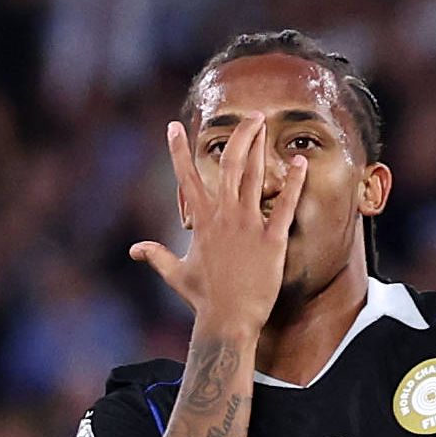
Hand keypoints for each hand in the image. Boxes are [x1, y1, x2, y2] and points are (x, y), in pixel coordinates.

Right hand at [129, 117, 301, 333]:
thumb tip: (135, 250)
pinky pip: (285, 206)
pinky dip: (293, 184)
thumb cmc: (204, 300)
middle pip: (230, 164)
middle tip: (251, 115)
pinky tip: (300, 164)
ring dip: (261, 147)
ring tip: (267, 124)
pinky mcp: (271, 240)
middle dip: (240, 135)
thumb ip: (157, 256)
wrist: (228, 321)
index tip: (173, 126)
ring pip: (254, 176)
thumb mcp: (176, 274)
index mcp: (201, 221)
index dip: (177, 150)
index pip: (186, 177)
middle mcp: (224, 216)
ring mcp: (248, 226)